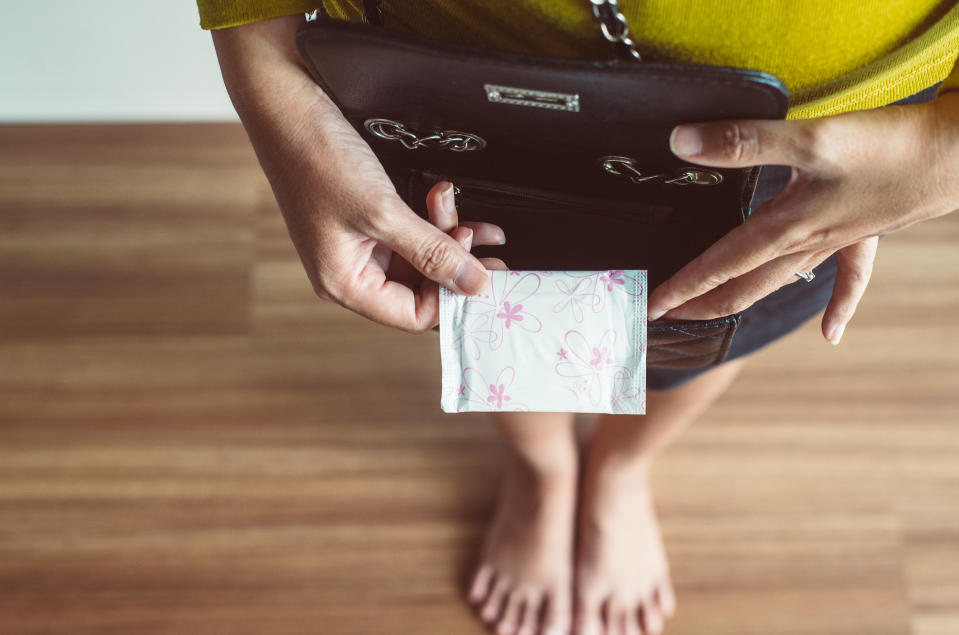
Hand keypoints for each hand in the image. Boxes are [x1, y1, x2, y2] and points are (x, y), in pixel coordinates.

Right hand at [210, 16, 504, 332]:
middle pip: (420, 287)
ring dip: (447, 234)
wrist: (288, 105)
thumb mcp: (383, 211)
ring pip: (419, 257)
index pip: (412, 314)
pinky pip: (410, 232)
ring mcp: (358, 245)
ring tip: (462, 210)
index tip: (480, 273)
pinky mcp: (366, 219)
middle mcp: (350, 271)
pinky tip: (444, 197)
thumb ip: (431, 251)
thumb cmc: (316, 158)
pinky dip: (433, 218)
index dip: (450, 297)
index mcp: (344, 283)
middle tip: (484, 244)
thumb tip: (474, 284)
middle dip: (454, 262)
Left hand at [648, 91, 958, 343]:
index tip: (651, 306)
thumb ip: (744, 142)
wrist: (955, 155)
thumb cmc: (888, 148)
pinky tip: (829, 335)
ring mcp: (837, 242)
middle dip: (702, 303)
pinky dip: (835, 306)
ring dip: (744, 299)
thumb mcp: (810, 138)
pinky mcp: (865, 232)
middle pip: (743, 285)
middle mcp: (806, 244)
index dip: (682, 286)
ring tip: (714, 314)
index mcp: (786, 227)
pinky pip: (847, 280)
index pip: (719, 265)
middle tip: (667, 316)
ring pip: (779, 282)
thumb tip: (682, 144)